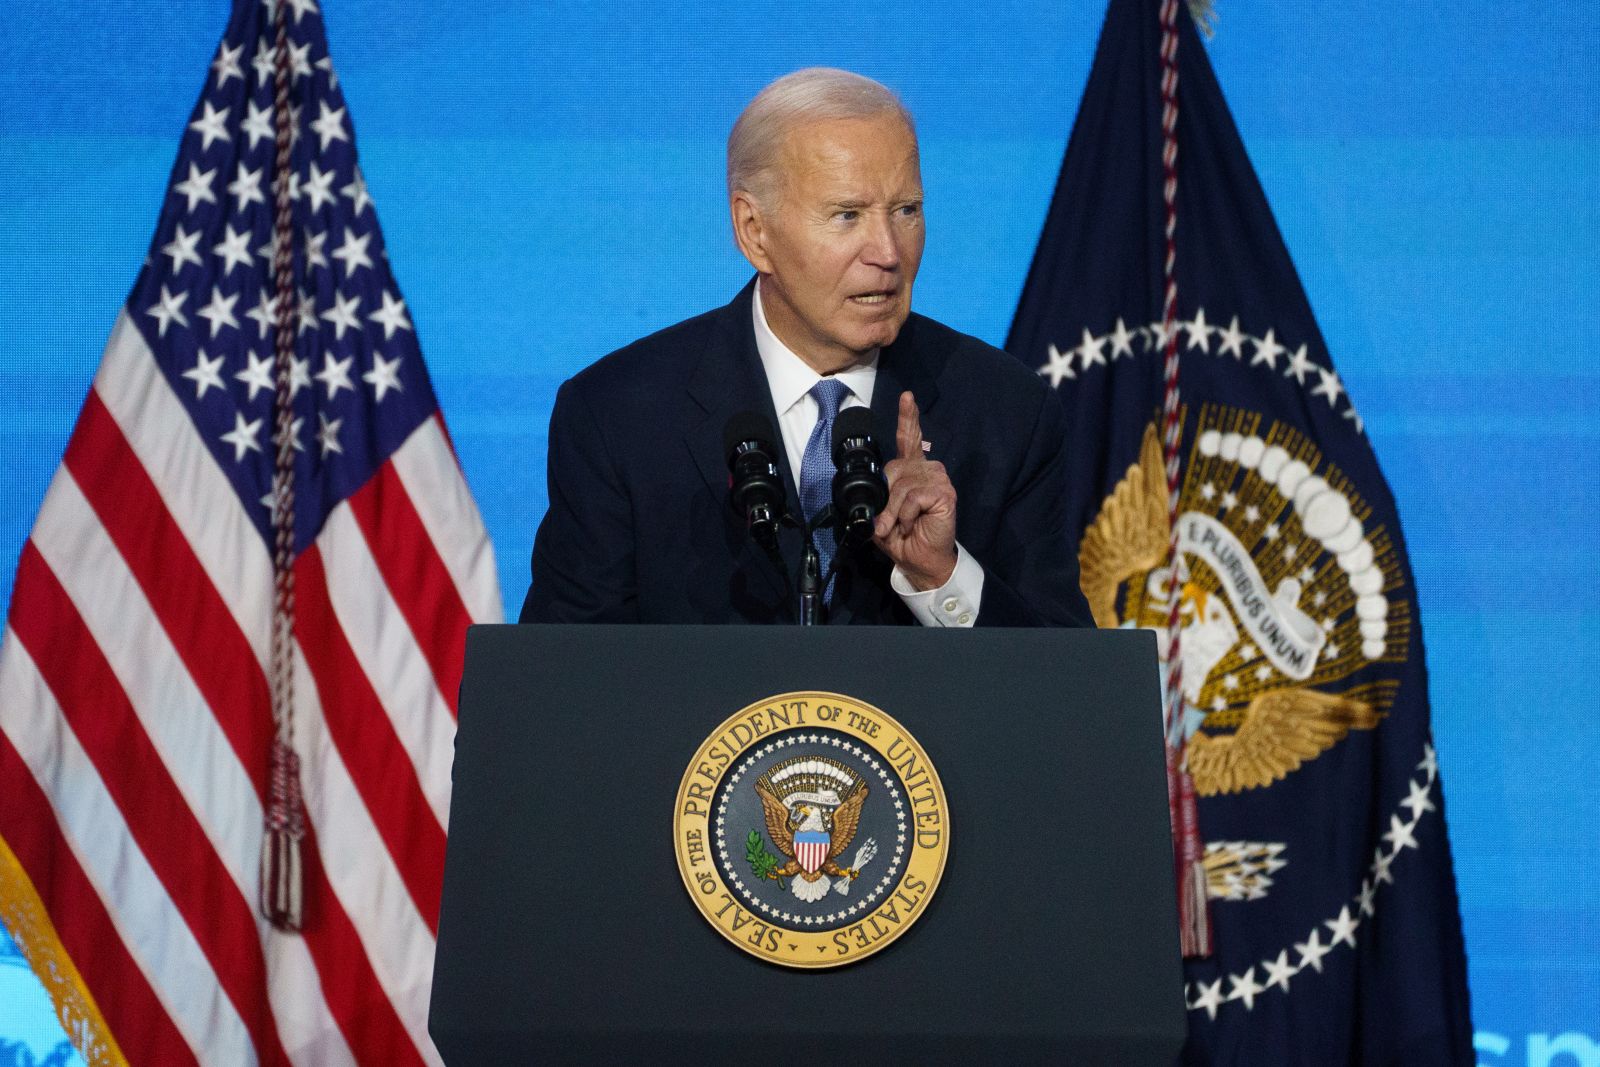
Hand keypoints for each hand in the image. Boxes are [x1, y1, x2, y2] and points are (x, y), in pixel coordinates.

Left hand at [873, 391, 956, 589]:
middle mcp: (928, 470)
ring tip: (901, 526)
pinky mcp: (945, 494)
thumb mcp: (882, 515)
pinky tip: (912, 523)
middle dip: (885, 500)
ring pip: (902, 486)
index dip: (908, 417)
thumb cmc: (903, 536)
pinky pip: (913, 497)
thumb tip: (871, 496)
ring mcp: (939, 481)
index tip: (907, 397)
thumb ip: (878, 498)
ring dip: (894, 512)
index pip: (910, 438)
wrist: (920, 559)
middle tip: (887, 522)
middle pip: (895, 470)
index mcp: (913, 470)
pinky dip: (905, 515)